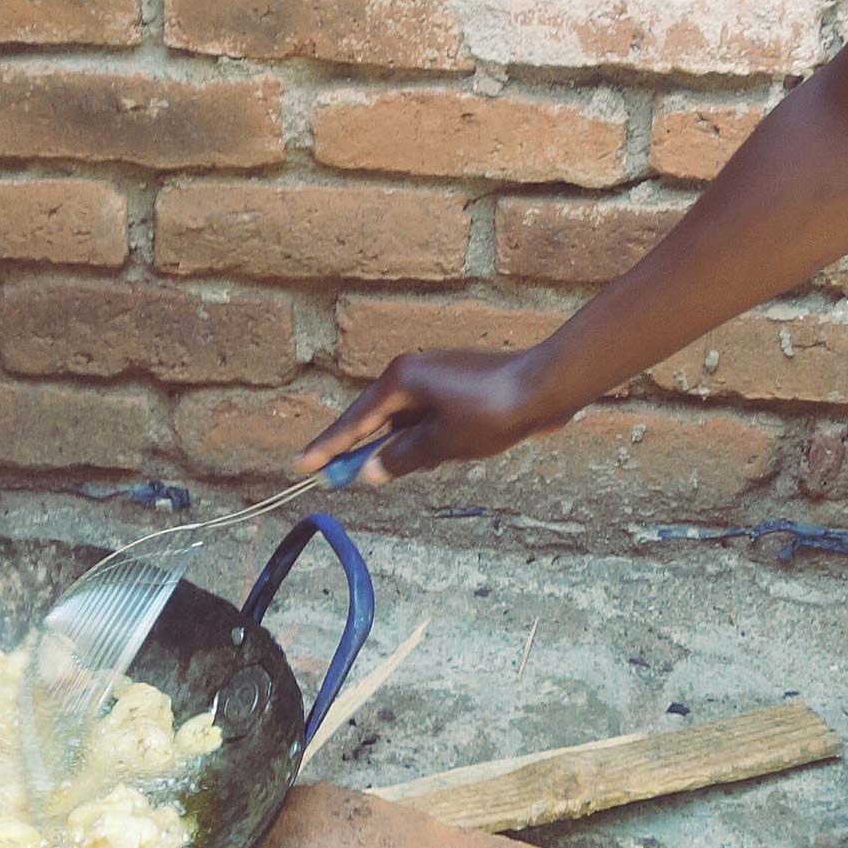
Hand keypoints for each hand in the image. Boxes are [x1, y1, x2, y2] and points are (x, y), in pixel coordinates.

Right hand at [293, 351, 564, 485]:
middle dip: (363, 449)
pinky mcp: (458, 386)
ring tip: (412, 464)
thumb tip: (369, 470)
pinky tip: (439, 455)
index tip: (302, 465)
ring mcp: (437, 376)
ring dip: (403, 446)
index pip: (354, 421)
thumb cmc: (492, 412)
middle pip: (376, 418)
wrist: (546, 387)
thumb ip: (400, 458)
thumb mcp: (440, 444)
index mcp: (401, 378)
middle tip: (339, 477)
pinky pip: (428, 417)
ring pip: (406, 420)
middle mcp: (413, 371)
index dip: (328, 447)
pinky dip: (425, 438)